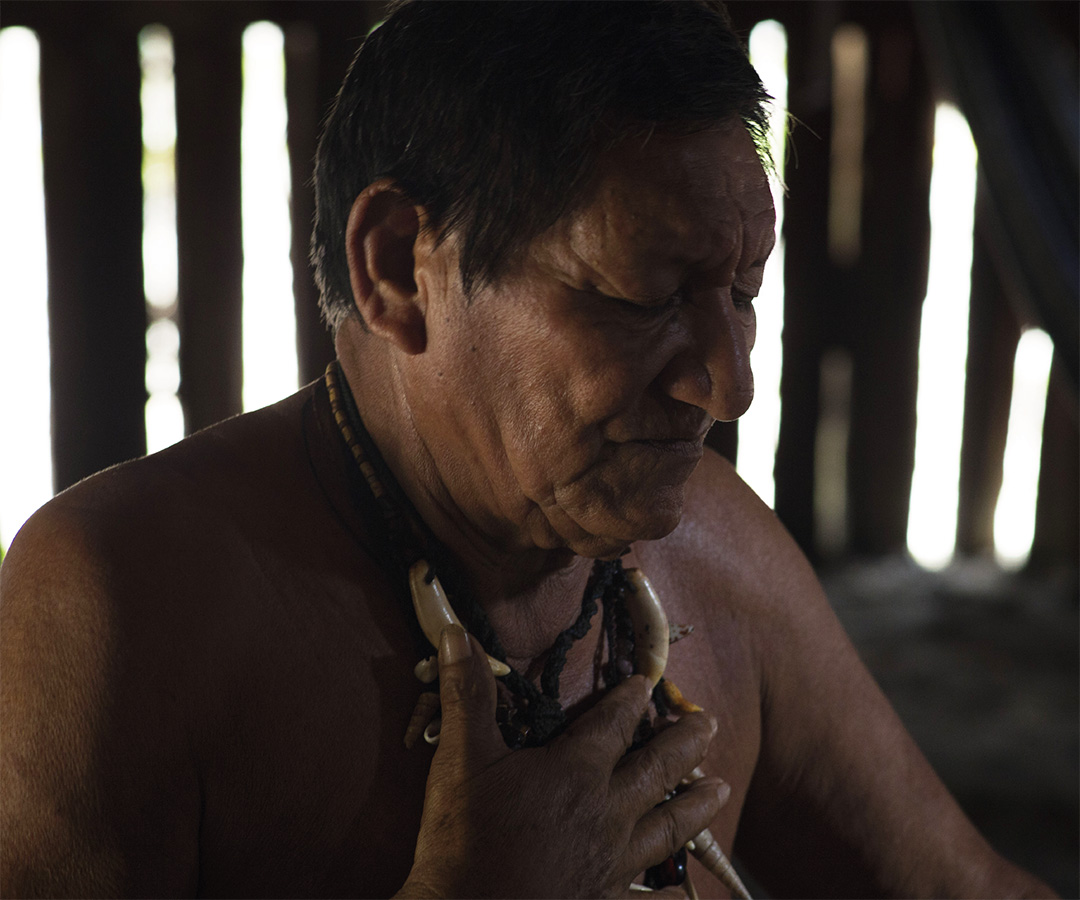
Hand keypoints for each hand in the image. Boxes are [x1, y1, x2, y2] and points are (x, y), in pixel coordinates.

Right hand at [396, 624, 727, 898]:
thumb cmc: (463, 838)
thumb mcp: (460, 757)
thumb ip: (467, 693)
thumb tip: (458, 633)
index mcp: (576, 772)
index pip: (613, 723)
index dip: (630, 699)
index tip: (646, 682)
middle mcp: (606, 813)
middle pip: (658, 769)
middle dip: (686, 741)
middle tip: (710, 723)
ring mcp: (612, 862)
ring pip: (668, 826)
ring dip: (697, 803)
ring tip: (722, 786)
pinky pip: (650, 899)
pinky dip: (673, 895)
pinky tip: (686, 893)